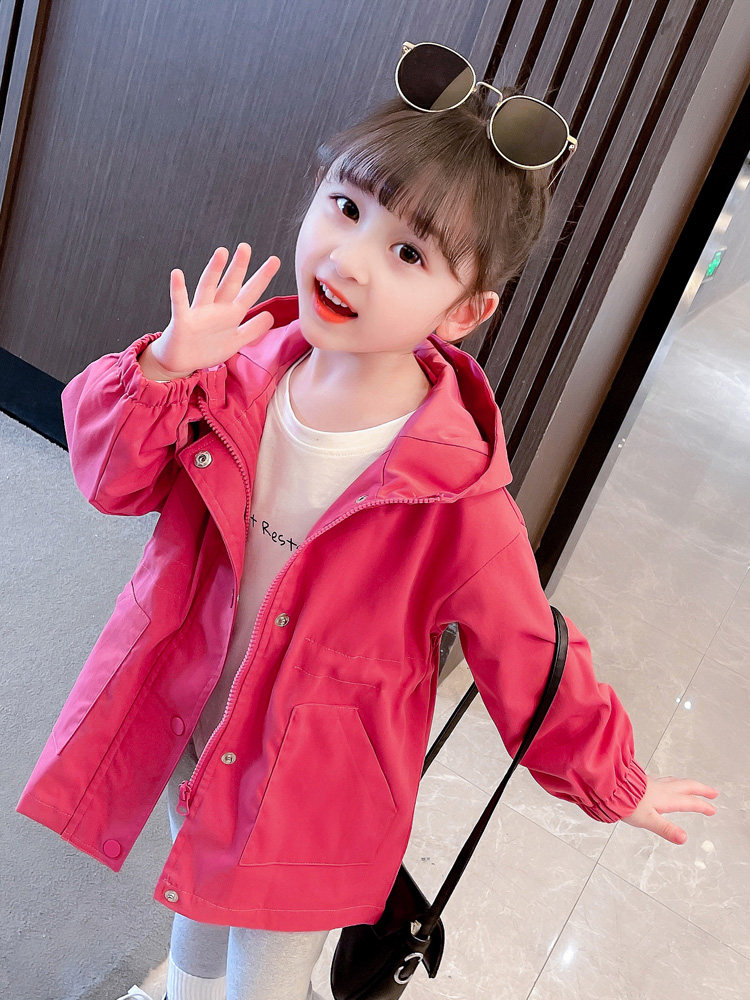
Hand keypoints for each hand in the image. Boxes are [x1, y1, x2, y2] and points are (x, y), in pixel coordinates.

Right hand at [149, 243, 281, 377]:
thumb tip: (270, 316)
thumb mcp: (234, 341)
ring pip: (207, 288)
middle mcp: (215, 308)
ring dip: (214, 271)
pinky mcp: (183, 321)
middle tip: (246, 247)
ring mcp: (198, 313)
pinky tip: (177, 274)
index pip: (249, 293)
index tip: (274, 260)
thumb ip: (252, 330)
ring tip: (221, 252)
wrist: (180, 362)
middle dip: (239, 267)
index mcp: (230, 314)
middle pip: (230, 285)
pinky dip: (178, 290)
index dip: (262, 278)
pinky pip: (179, 303)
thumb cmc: (206, 349)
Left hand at [619, 774, 718, 843]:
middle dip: (701, 790)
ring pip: (675, 781)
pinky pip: (664, 779)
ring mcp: (653, 783)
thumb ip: (666, 829)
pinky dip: (672, 781)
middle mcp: (662, 788)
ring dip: (688, 784)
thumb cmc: (626, 803)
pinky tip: (666, 783)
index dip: (702, 806)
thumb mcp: (648, 820)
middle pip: (687, 786)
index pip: (689, 802)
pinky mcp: (643, 781)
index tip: (713, 810)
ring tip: (693, 786)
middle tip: (713, 793)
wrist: (610, 787)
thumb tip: (684, 838)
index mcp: (666, 798)